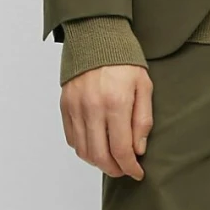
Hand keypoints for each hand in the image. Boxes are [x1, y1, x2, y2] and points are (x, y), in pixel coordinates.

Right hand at [60, 63, 152, 178]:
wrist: (96, 36)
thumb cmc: (124, 60)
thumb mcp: (144, 87)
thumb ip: (142, 120)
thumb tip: (138, 150)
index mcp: (116, 103)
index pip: (121, 150)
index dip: (130, 168)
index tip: (137, 173)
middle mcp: (92, 108)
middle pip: (100, 156)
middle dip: (114, 169)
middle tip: (125, 170)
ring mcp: (76, 107)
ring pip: (83, 151)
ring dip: (98, 162)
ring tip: (112, 159)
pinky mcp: (65, 105)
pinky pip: (71, 138)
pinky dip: (83, 148)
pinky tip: (96, 145)